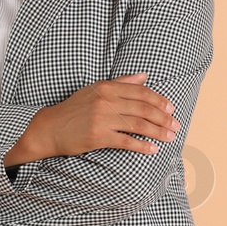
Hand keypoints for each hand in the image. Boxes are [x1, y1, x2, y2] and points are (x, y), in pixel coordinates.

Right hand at [8, 72, 179, 166]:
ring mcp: (102, 119)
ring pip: (138, 124)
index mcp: (107, 87)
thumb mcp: (96, 90)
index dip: (159, 101)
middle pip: (144, 108)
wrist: (50, 128)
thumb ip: (122, 82)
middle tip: (176, 125)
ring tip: (169, 137)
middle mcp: (106, 101)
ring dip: (158, 132)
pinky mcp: (98, 136)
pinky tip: (152, 149)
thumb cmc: (75, 109)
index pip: (141, 92)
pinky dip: (142, 146)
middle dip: (163, 118)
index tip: (171, 109)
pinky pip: (126, 141)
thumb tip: (145, 76)